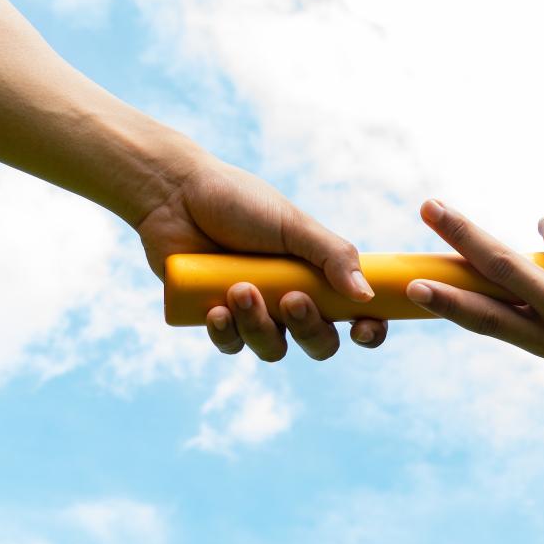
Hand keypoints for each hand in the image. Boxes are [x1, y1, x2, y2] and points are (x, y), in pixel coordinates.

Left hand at [135, 155, 386, 360]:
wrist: (175, 194)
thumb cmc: (239, 202)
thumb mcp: (294, 224)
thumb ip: (333, 256)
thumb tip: (366, 295)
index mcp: (317, 276)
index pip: (356, 314)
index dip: (368, 329)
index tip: (362, 327)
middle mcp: (290, 299)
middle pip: (318, 342)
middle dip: (309, 329)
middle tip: (291, 299)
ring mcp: (254, 312)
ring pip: (273, 348)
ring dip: (260, 326)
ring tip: (239, 289)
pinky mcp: (216, 318)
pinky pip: (231, 345)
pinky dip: (226, 332)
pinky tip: (215, 309)